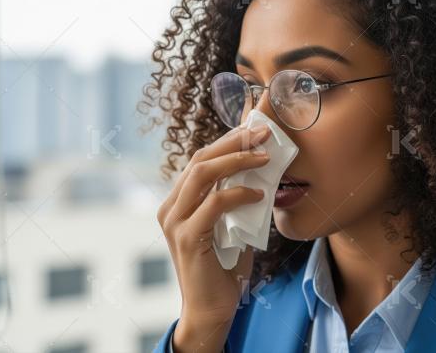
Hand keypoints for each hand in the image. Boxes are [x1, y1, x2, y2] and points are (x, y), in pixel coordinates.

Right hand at [157, 124, 271, 351]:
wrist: (212, 309)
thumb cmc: (224, 267)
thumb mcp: (231, 224)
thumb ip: (236, 199)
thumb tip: (262, 169)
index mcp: (178, 201)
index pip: (201, 159)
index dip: (228, 139)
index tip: (255, 126)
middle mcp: (170, 207)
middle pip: (200, 159)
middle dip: (234, 141)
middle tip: (264, 131)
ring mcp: (175, 222)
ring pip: (202, 174)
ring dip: (236, 160)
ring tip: (264, 156)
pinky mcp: (187, 238)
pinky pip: (214, 204)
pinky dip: (238, 194)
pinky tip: (259, 194)